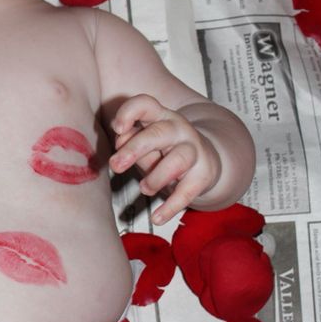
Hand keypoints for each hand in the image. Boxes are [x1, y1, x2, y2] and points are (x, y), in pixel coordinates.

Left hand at [109, 94, 220, 223]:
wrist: (205, 160)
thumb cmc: (164, 150)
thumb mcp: (145, 142)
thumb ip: (130, 140)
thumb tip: (120, 142)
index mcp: (159, 116)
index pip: (146, 104)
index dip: (130, 112)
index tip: (118, 128)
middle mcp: (178, 129)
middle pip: (158, 133)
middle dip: (135, 149)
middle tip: (115, 165)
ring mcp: (194, 150)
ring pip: (178, 160)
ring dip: (156, 177)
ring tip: (144, 189)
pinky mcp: (203, 174)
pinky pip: (188, 191)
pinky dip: (172, 207)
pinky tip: (158, 218)